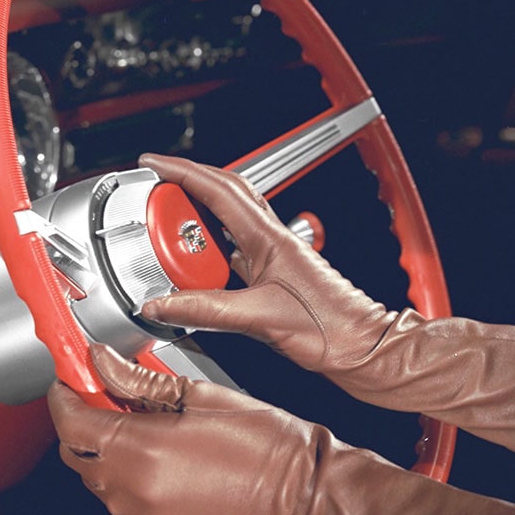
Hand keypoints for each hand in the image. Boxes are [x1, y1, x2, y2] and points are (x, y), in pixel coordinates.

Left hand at [48, 344, 329, 514]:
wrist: (302, 491)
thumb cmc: (264, 442)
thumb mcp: (197, 395)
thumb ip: (139, 381)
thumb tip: (103, 363)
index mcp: (140, 451)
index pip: (71, 423)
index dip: (64, 397)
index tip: (70, 381)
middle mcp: (134, 491)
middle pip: (76, 455)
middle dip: (81, 423)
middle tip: (105, 396)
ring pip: (97, 482)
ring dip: (103, 452)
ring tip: (137, 425)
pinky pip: (123, 503)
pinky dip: (125, 478)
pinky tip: (154, 457)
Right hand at [139, 153, 393, 380]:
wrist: (362, 348)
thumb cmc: (332, 329)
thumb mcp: (260, 318)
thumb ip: (205, 310)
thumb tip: (162, 305)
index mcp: (271, 239)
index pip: (219, 190)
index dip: (181, 172)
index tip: (152, 165)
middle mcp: (273, 240)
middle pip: (224, 193)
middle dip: (186, 184)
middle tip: (153, 193)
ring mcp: (275, 255)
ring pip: (229, 218)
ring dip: (197, 215)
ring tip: (168, 227)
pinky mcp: (274, 274)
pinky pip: (234, 248)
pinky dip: (210, 248)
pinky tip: (198, 265)